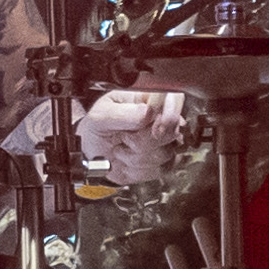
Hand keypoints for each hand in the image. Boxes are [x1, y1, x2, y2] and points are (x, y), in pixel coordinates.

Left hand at [75, 89, 190, 184]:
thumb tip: (148, 111)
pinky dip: (140, 170)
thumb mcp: (100, 116)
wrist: (93, 155)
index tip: (154, 128)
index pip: (175, 99)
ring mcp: (165, 140)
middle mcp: (161, 117)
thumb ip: (122, 113)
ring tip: (121, 149)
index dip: (170, 114)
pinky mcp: (164, 162)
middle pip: (172, 130)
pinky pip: (161, 169)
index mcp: (147, 98)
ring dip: (137, 157)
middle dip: (144, 140)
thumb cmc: (97, 129)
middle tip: (124, 138)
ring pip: (166, 153)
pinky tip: (127, 162)